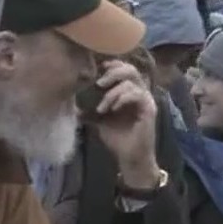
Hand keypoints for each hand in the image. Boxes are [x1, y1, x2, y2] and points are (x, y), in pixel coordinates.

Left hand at [91, 60, 159, 187]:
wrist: (130, 158)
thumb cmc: (118, 139)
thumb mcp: (100, 121)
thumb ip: (91, 110)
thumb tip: (72, 104)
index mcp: (131, 92)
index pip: (125, 69)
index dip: (113, 65)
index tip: (98, 69)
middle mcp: (141, 93)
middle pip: (131, 70)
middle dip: (113, 73)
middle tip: (99, 83)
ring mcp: (146, 100)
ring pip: (132, 81)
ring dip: (113, 92)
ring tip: (103, 106)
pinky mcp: (149, 109)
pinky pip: (137, 94)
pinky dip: (122, 98)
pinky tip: (112, 109)